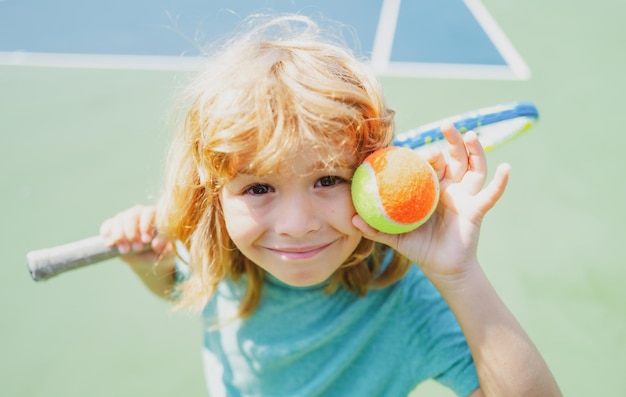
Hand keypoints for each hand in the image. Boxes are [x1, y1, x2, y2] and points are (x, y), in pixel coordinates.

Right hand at [100, 205, 170, 265]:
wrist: (146, 261)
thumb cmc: (159, 252)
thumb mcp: (166, 252)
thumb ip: (165, 247)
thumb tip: (157, 244)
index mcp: (155, 215)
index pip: (149, 212)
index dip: (146, 225)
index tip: (146, 240)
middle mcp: (139, 213)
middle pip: (132, 215)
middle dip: (132, 232)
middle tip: (136, 248)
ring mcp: (125, 218)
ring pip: (118, 220)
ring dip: (119, 235)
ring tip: (124, 251)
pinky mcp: (112, 226)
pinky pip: (107, 225)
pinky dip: (107, 233)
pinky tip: (110, 243)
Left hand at [353, 125, 510, 278]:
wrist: (443, 268)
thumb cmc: (420, 248)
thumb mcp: (395, 237)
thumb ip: (376, 229)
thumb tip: (352, 220)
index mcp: (430, 189)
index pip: (430, 164)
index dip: (427, 153)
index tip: (418, 143)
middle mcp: (450, 188)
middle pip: (455, 158)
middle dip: (453, 141)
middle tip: (447, 125)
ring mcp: (465, 196)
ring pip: (474, 168)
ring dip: (476, 151)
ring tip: (471, 135)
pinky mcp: (477, 209)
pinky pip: (491, 194)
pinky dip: (500, 182)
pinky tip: (507, 168)